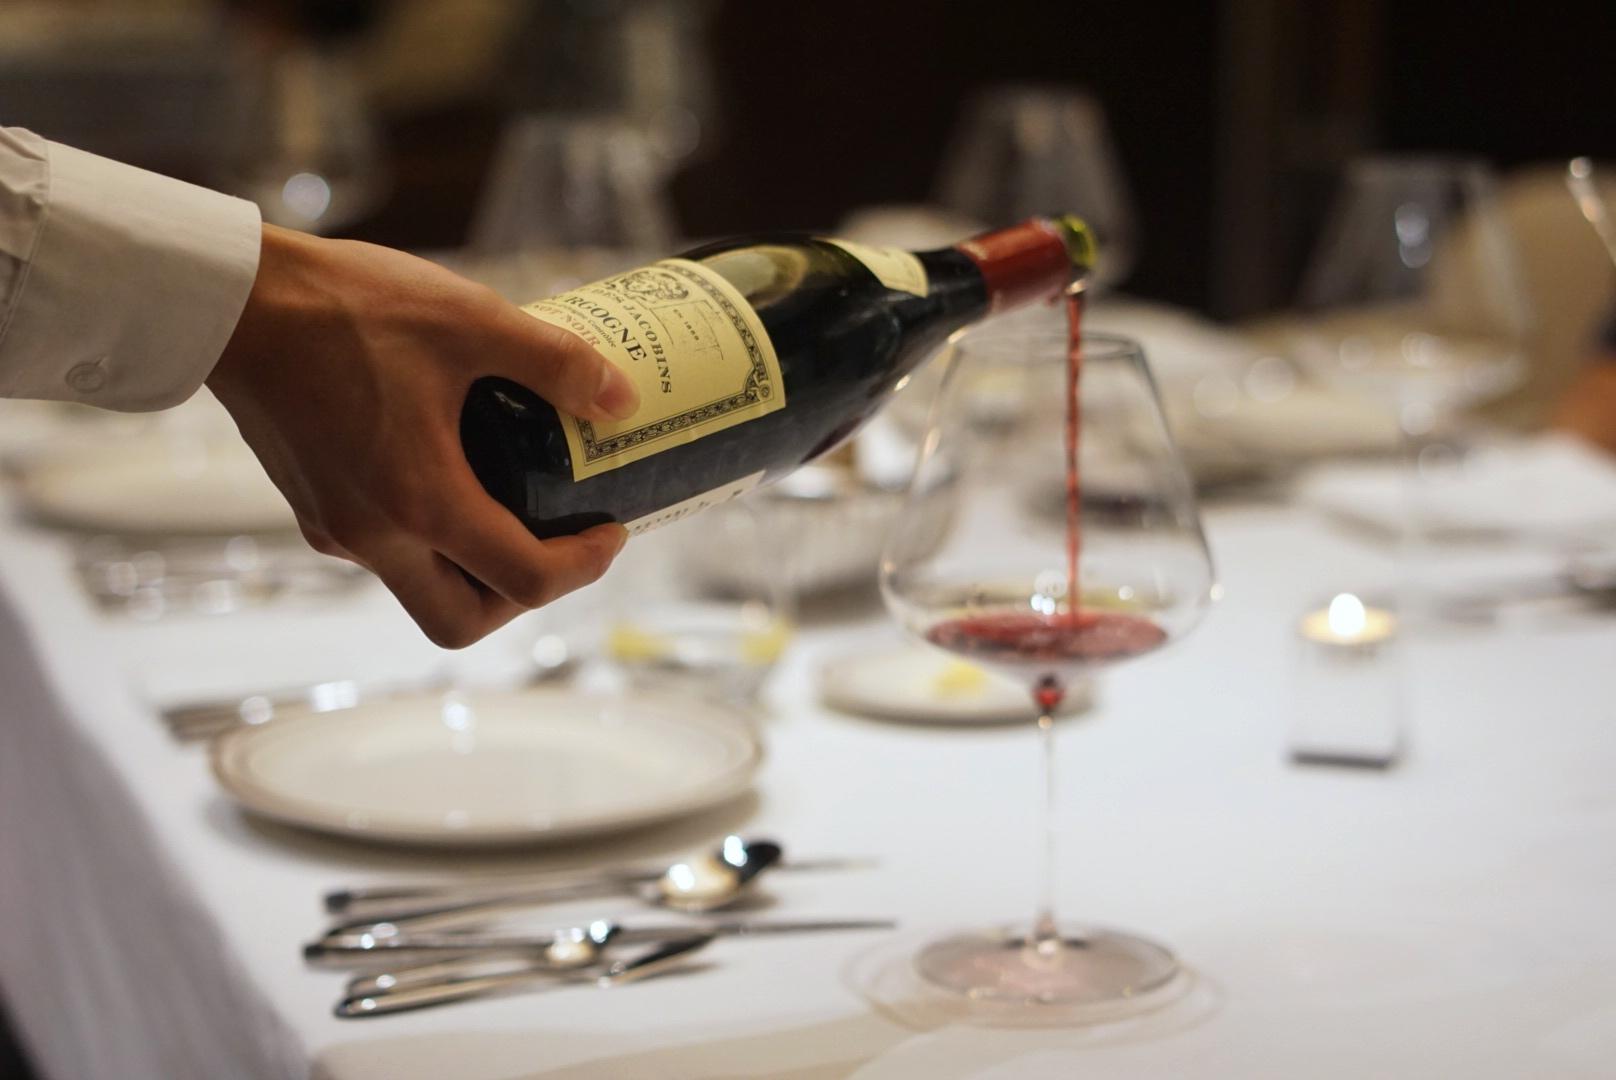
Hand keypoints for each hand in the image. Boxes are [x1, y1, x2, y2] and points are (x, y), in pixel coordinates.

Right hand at [207, 225, 638, 646]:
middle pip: (462, 620)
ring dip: (475, 567)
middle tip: (561, 541)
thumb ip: (555, 363)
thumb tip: (620, 399)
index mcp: (421, 506)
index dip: (585, 567)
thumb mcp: (470, 320)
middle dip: (523, 597)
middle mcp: (373, 538)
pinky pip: (384, 548)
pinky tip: (455, 468)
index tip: (612, 531)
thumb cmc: (345, 310)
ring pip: (420, 588)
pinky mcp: (312, 506)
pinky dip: (431, 533)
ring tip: (517, 502)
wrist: (233, 300)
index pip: (525, 582)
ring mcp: (334, 527)